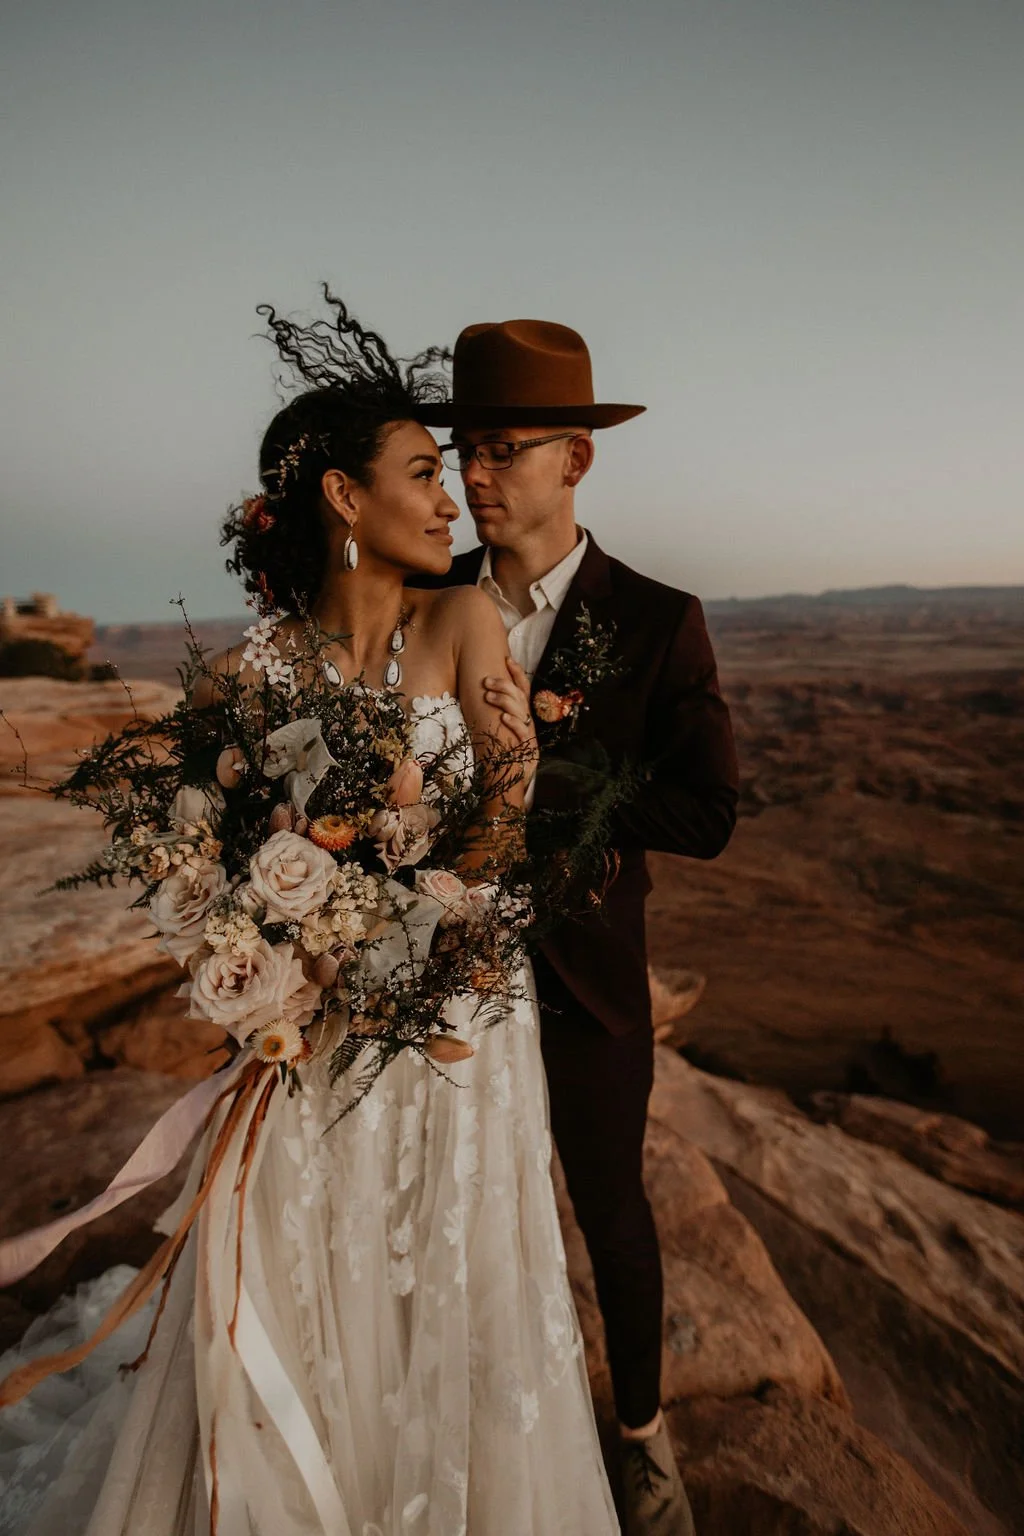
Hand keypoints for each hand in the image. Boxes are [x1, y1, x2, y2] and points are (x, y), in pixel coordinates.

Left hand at [484, 659, 538, 781]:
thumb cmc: (500, 755)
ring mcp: (528, 734)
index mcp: (521, 715)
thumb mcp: (497, 730)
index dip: (517, 673)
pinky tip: (503, 717)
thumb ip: (493, 715)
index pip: (523, 688)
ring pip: (521, 709)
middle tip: (486, 680)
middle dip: (504, 684)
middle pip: (520, 695)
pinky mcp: (528, 748)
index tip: (507, 658)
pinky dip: (514, 723)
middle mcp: (527, 722)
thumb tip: (478, 696)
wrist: (511, 783)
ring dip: (504, 700)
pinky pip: (523, 732)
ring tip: (488, 695)